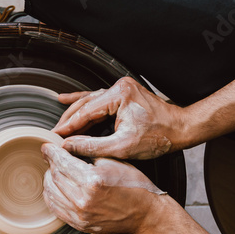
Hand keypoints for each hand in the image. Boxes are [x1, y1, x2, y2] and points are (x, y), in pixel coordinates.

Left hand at [41, 143, 166, 233]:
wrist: (144, 214)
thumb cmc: (133, 185)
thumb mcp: (113, 160)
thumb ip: (87, 152)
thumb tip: (66, 145)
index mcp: (92, 180)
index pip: (61, 162)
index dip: (51, 152)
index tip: (47, 147)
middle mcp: (83, 199)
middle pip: (53, 177)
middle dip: (51, 164)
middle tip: (53, 158)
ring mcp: (80, 215)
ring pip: (51, 193)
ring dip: (49, 180)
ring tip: (55, 172)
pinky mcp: (79, 224)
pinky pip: (56, 209)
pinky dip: (52, 196)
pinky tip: (57, 188)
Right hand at [53, 77, 187, 159]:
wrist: (180, 129)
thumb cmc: (158, 137)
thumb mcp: (123, 147)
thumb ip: (93, 146)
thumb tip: (69, 146)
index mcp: (119, 95)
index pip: (86, 111)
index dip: (68, 126)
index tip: (54, 136)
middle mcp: (119, 87)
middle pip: (85, 104)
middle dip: (68, 119)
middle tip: (53, 134)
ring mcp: (121, 89)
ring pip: (90, 101)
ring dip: (74, 114)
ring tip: (58, 123)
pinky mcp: (123, 95)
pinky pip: (98, 99)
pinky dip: (83, 103)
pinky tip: (66, 99)